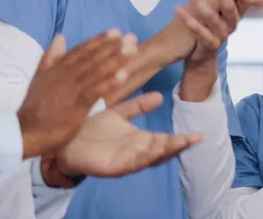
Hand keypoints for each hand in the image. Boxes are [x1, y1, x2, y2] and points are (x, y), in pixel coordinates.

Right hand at [17, 31, 133, 157]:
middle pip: (92, 57)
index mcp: (57, 68)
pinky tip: (123, 76)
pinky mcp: (76, 106)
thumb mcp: (40, 77)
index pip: (81, 50)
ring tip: (131, 50)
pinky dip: (109, 83)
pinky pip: (95, 91)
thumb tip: (60, 37)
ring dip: (115, 60)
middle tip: (131, 37)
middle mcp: (65, 75)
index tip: (115, 31)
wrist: (25, 132)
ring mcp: (71, 90)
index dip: (99, 40)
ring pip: (96, 71)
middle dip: (112, 46)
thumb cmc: (35, 107)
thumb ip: (51, 57)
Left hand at [55, 92, 202, 177]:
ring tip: (180, 143)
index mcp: (137, 140)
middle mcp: (134, 151)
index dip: (180, 138)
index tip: (198, 134)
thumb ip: (137, 106)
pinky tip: (154, 150)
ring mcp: (125, 160)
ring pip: (149, 158)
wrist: (64, 139)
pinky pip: (131, 163)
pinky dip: (144, 158)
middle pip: (161, 150)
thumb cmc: (90, 127)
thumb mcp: (117, 113)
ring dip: (165, 151)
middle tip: (196, 139)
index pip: (164, 140)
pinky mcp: (113, 167)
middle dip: (178, 146)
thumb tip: (160, 96)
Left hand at [176, 0, 262, 65]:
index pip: (245, 0)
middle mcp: (231, 24)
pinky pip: (199, 32)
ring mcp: (221, 35)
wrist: (203, 54)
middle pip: (231, 9)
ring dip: (203, 7)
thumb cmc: (213, 28)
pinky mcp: (209, 44)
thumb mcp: (222, 7)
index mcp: (235, 13)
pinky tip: (178, 8)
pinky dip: (188, 20)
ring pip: (214, 21)